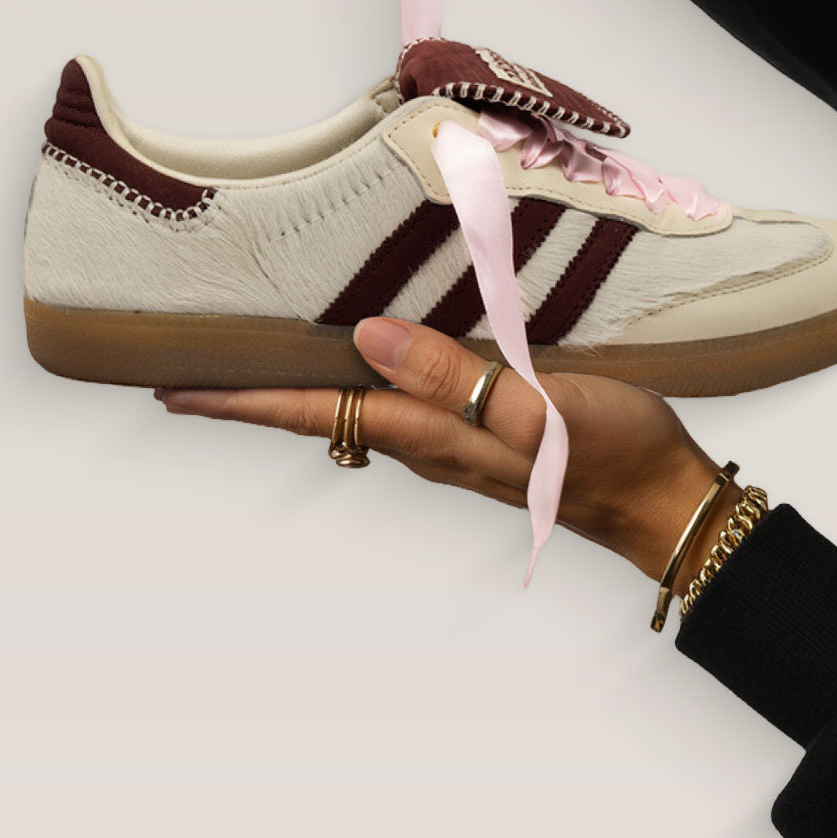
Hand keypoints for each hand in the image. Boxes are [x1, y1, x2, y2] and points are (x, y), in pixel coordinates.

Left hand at [155, 317, 740, 589]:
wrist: (662, 496)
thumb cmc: (610, 453)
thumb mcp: (538, 410)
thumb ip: (455, 378)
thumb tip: (369, 341)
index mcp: (429, 434)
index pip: (315, 410)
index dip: (242, 400)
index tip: (174, 388)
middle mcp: (425, 438)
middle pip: (321, 409)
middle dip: (254, 390)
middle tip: (193, 360)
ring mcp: (451, 433)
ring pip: (357, 400)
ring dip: (301, 379)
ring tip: (257, 347)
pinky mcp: (480, 419)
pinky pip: (403, 392)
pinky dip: (364, 370)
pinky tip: (366, 343)